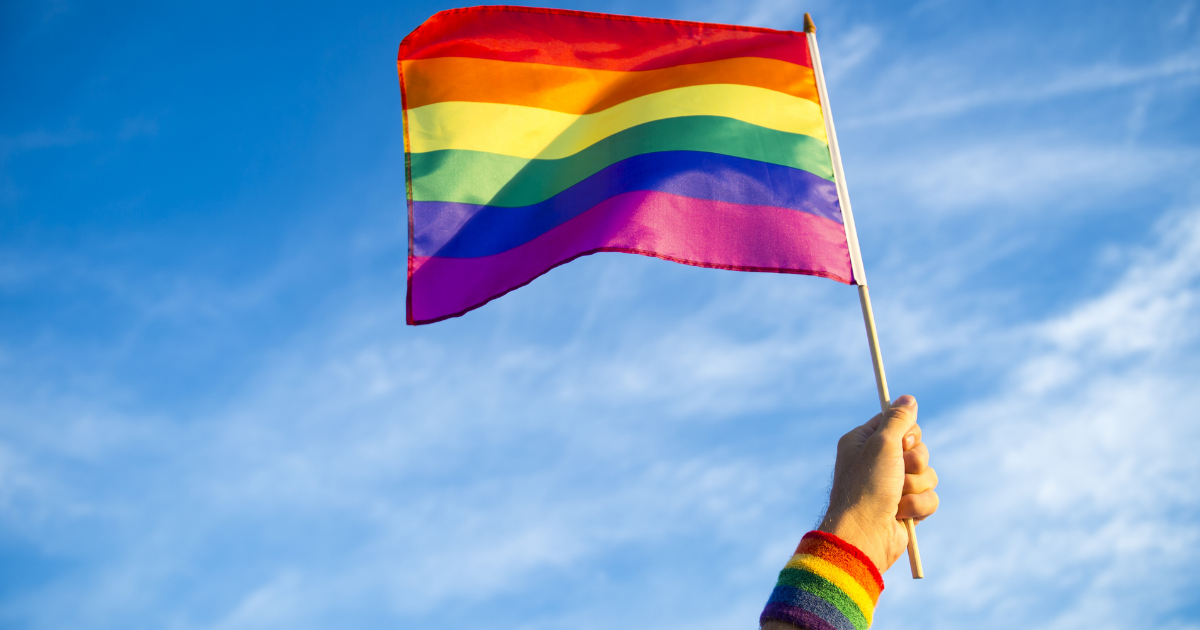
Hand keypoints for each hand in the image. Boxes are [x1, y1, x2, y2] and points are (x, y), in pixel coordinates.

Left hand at [818, 395, 938, 572]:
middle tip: (899, 471)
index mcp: (864, 442)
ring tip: (896, 497)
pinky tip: (900, 514)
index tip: (903, 442)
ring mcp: (892, 486)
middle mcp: (877, 462)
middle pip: (918, 449)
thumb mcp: (882, 443)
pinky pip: (929, 498)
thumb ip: (898, 419)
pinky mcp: (905, 508)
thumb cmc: (867, 486)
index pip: (898, 424)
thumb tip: (909, 398)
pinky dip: (919, 506)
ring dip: (916, 485)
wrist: (864, 535)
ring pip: (928, 474)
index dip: (908, 434)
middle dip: (915, 462)